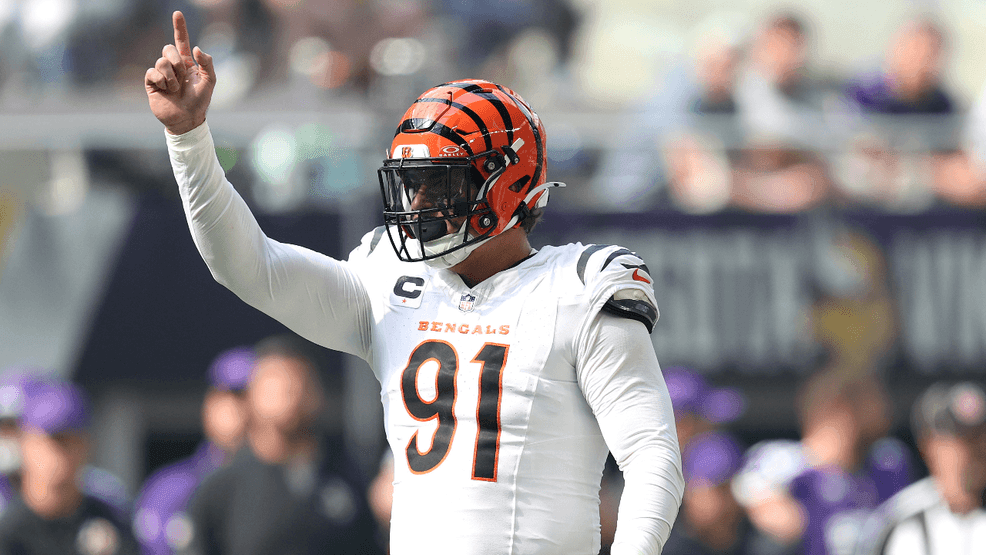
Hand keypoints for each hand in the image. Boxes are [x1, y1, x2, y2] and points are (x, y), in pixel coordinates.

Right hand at [144, 11, 215, 134]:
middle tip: (183, 77)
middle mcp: (173, 66)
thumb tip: (195, 48)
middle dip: (177, 62)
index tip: (177, 13)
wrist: (187, 119)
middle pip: (168, 49)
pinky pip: (152, 72)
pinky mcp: (152, 83)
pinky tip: (166, 90)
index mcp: (187, 63)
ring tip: (175, 89)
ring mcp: (161, 74)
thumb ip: (207, 63)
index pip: (182, 41)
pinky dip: (161, 80)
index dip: (179, 27)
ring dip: (171, 76)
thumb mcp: (210, 82)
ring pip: (161, 61)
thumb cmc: (200, 102)